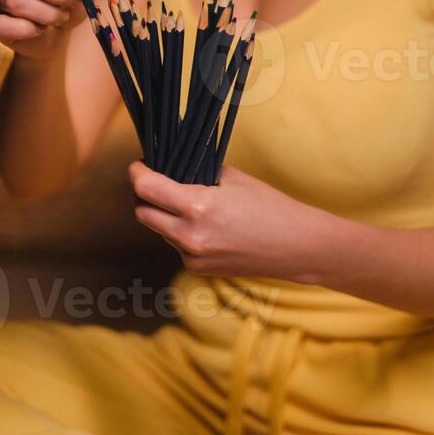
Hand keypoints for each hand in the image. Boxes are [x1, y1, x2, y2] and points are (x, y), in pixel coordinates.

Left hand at [128, 160, 322, 280]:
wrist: (296, 246)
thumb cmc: (269, 206)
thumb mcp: (232, 178)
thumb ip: (196, 173)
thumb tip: (170, 167)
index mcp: (198, 207)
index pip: (147, 188)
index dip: (137, 173)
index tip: (138, 165)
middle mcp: (190, 236)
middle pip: (143, 213)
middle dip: (145, 195)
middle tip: (156, 181)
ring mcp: (193, 256)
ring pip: (159, 229)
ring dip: (163, 214)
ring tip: (187, 202)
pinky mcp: (198, 269)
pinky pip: (176, 245)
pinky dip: (180, 232)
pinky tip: (204, 224)